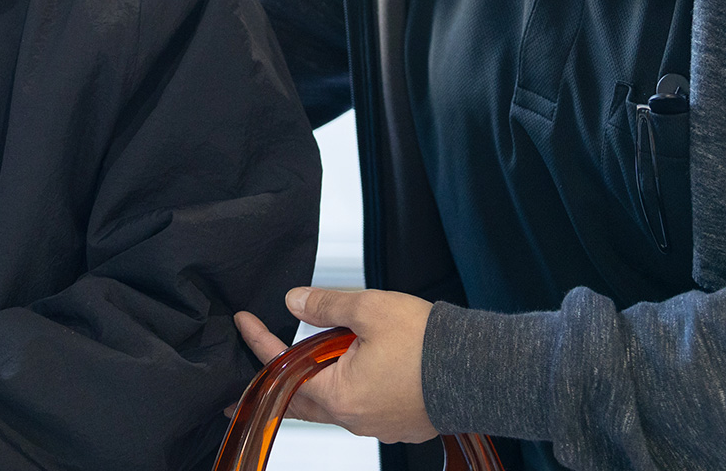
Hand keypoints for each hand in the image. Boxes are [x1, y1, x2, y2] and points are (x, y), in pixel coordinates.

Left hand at [233, 287, 437, 443]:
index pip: (283, 368)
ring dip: (316, 384)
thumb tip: (294, 301)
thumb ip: (327, 304)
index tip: (244, 322)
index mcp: (339, 395)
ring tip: (303, 365)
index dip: (259, 342)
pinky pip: (362, 408)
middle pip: (301, 401)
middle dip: (275, 384)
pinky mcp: (400, 422)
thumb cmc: (428, 343)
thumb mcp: (370, 309)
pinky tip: (353, 371)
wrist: (481, 370)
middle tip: (249, 381)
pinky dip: (348, 390)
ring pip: (333, 405)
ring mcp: (378, 424)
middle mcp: (354, 418)